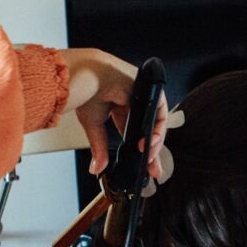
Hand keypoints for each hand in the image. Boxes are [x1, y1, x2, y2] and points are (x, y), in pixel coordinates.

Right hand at [61, 49, 170, 179]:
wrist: (88, 76)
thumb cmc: (86, 92)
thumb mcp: (94, 126)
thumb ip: (100, 147)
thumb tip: (97, 169)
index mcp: (121, 110)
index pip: (136, 135)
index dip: (141, 152)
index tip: (143, 169)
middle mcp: (135, 104)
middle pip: (149, 132)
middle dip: (152, 152)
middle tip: (152, 170)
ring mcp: (144, 97)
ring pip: (157, 124)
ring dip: (155, 143)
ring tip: (148, 157)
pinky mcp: (151, 91)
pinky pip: (160, 113)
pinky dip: (158, 129)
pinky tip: (151, 141)